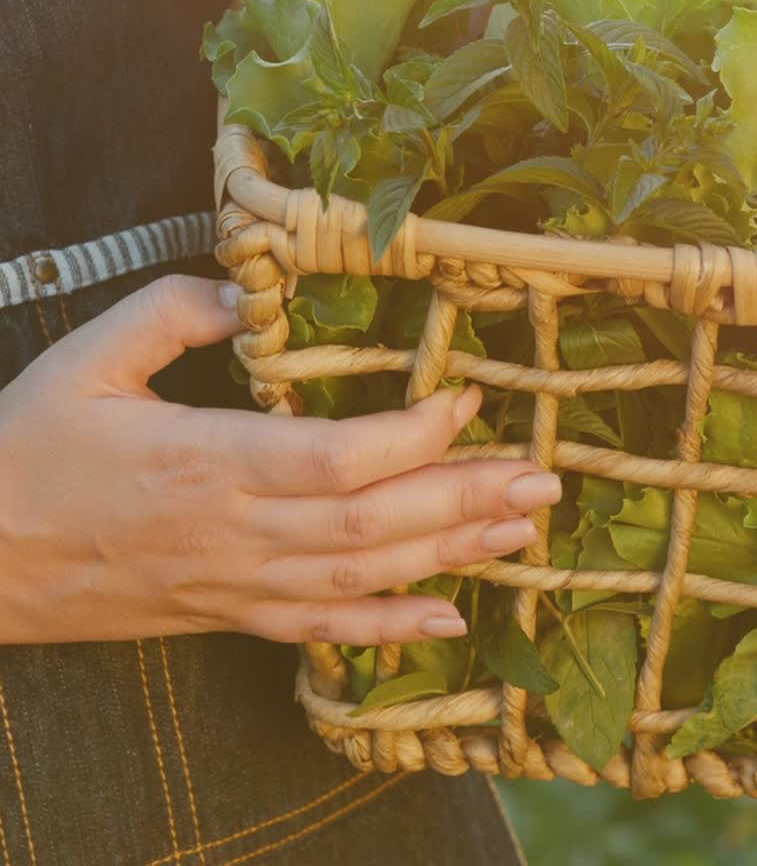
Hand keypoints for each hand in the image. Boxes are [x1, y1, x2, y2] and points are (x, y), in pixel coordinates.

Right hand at [0, 275, 560, 645]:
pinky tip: (453, 618)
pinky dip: (391, 630)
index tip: (469, 400)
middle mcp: (233, 533)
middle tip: (543, 478)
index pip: (335, 459)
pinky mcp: (226, 616)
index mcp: (205, 461)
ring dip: (451, 555)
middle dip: (465, 499)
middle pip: (371, 526)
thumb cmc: (28, 449)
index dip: (414, 436)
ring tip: (524, 529)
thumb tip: (247, 288)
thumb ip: (174, 311)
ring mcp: (233, 585)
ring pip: (362, 581)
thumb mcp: (91, 356)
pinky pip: (321, 632)